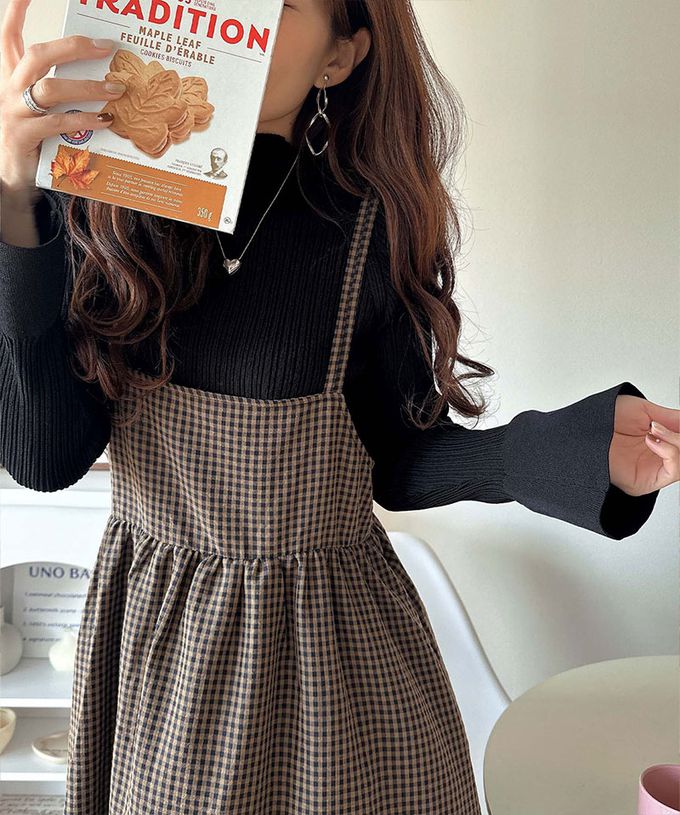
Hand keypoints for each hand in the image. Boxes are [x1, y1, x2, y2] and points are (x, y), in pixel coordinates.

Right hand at [0, 0, 123, 195]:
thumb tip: (103, 77)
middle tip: (106, 47)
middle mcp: (11, 89)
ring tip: (116, 89)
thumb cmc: (37, 139)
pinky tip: (105, 120)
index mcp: (14, 77)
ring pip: (50, 88)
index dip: (17, 12)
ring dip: (87, 87)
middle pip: (37, 54)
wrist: (15, 177)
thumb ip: (63, 91)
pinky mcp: (24, 135)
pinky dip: (84, 120)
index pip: (10, 36)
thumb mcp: (44, 109)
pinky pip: (57, 122)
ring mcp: (15, 112)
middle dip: (73, 47)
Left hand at [609, 394, 678, 495]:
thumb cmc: (599, 420)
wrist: (576, 432)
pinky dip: (671, 453)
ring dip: (677, 442)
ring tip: (654, 430)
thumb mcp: (642, 410)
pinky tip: (651, 440)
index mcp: (655, 441)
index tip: (677, 420)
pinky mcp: (644, 483)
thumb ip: (671, 418)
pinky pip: (673, 472)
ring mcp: (651, 470)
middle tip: (663, 424)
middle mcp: (655, 457)